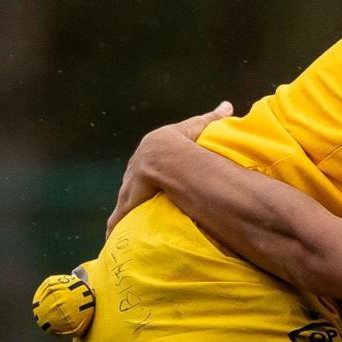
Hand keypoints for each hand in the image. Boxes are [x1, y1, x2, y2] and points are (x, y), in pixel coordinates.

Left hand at [109, 101, 232, 232]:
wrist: (170, 156)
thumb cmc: (188, 141)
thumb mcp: (201, 129)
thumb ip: (212, 119)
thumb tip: (227, 104)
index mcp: (151, 151)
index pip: (147, 165)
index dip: (148, 176)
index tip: (150, 184)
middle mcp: (137, 166)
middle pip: (134, 183)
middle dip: (134, 194)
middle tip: (139, 208)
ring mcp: (131, 183)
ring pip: (127, 201)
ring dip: (126, 213)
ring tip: (126, 228)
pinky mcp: (130, 199)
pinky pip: (123, 215)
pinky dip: (118, 225)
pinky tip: (115, 237)